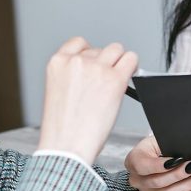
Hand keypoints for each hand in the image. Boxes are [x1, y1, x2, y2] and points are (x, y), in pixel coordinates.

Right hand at [37, 37, 137, 163]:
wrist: (66, 146)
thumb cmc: (62, 129)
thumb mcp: (58, 92)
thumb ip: (73, 76)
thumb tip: (95, 71)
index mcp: (57, 63)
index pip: (79, 43)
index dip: (91, 54)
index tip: (96, 64)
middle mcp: (77, 61)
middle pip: (101, 48)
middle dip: (106, 62)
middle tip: (107, 81)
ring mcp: (97, 68)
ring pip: (118, 50)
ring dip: (120, 62)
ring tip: (118, 80)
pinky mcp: (115, 79)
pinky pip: (132, 59)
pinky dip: (134, 66)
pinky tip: (131, 77)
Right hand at [125, 136, 190, 190]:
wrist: (153, 158)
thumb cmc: (158, 147)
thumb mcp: (159, 140)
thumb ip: (168, 144)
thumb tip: (188, 146)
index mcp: (134, 161)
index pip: (144, 165)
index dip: (162, 165)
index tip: (180, 159)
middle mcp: (137, 180)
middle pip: (159, 182)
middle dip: (181, 174)